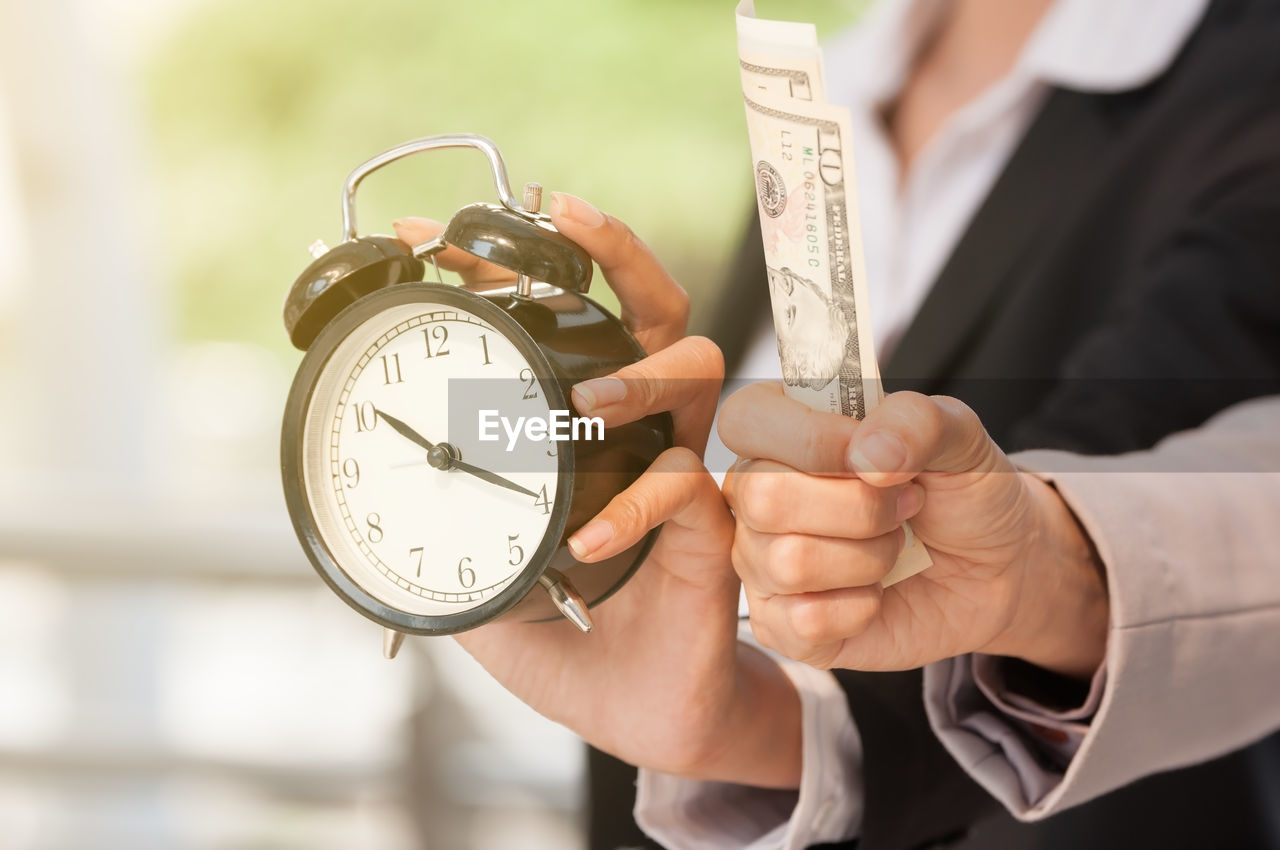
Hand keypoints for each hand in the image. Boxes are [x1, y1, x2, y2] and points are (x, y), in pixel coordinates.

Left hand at [395, 196, 801, 786]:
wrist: (640, 712)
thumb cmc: (571, 639)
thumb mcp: (482, 579)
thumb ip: (441, 533)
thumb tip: (362, 502)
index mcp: (587, 427)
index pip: (563, 320)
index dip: (504, 267)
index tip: (425, 236)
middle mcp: (644, 429)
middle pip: (650, 307)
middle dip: (609, 250)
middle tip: (551, 215)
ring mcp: (683, 468)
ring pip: (695, 370)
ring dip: (642, 369)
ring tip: (588, 398)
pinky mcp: (713, 529)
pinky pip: (687, 490)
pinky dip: (634, 507)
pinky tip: (588, 540)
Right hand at [720, 385, 1107, 678]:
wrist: (994, 568)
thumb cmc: (961, 492)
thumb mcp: (960, 435)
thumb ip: (917, 420)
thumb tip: (866, 452)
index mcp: (779, 430)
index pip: (745, 420)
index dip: (812, 439)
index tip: (873, 454)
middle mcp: (755, 494)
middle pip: (764, 498)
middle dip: (858, 508)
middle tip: (903, 505)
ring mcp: (761, 562)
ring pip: (790, 562)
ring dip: (868, 558)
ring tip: (893, 547)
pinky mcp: (781, 625)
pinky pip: (804, 621)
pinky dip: (861, 608)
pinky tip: (877, 594)